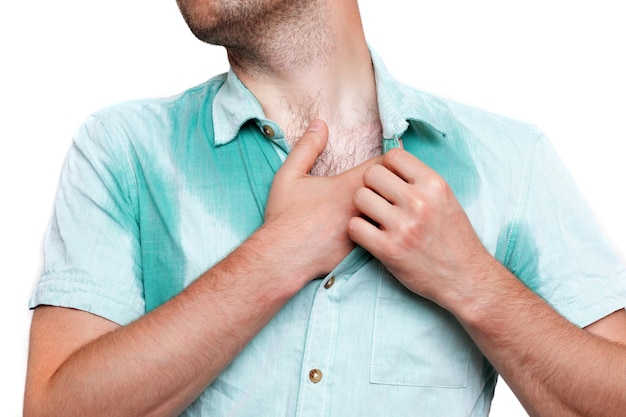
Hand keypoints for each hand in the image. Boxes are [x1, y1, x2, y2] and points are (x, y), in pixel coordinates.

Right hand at [262, 119, 381, 281]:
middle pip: (394, 189)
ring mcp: (365, 231)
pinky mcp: (364, 250)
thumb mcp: (289, 175)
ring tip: (393, 205)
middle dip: (396, 184)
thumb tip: (320, 123)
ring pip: (392, 213)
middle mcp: (362, 207)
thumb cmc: (285, 217)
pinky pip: (383, 235)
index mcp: (348, 185)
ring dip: (392, 207)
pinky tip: (381, 228)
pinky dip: (384, 228)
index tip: (388, 161)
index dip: (390, 161)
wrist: (282, 258)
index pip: (385, 165)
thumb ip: (307, 147)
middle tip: (397, 181)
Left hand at [347, 148, 493, 309]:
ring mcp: (403, 226)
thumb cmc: (453, 237)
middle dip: (373, 187)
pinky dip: (359, 231)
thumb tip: (388, 160)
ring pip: (359, 197)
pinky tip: (372, 236)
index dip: (388, 168)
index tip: (392, 184)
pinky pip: (354, 226)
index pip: (394, 155)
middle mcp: (419, 202)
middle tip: (381, 203)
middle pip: (371, 174)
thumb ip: (419, 180)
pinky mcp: (388, 249)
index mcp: (434, 184)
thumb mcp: (445, 199)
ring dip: (363, 209)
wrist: (465, 278)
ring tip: (377, 219)